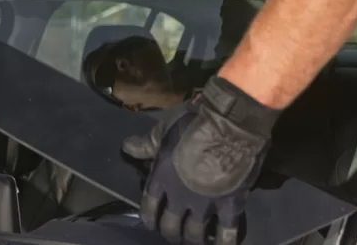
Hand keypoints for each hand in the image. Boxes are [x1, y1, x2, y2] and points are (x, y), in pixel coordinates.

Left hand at [122, 77, 280, 244]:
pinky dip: (224, 242)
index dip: (149, 218)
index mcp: (161, 179)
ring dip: (193, 238)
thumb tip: (127, 148)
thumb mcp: (162, 131)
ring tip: (196, 238)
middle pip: (171, 226)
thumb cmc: (191, 124)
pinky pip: (226, 233)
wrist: (228, 125)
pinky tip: (223, 244)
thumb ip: (146, 144)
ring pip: (195, 234)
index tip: (152, 223)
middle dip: (171, 233)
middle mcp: (179, 197)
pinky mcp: (230, 206)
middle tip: (175, 233)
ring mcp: (204, 204)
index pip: (149, 207)